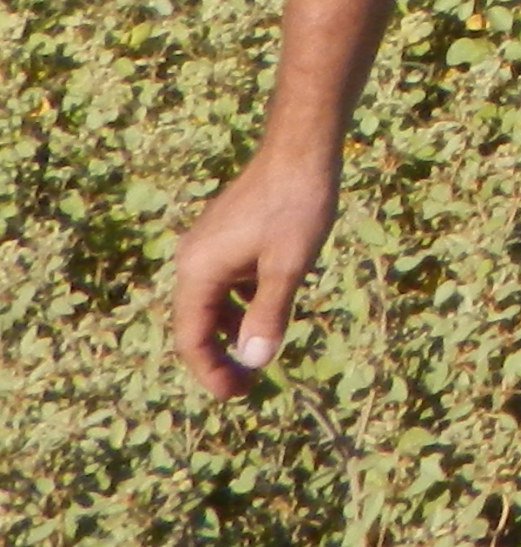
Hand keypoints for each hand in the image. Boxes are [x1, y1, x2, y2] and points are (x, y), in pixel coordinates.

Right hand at [169, 146, 338, 398]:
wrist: (302, 150)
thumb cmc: (298, 206)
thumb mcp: (289, 266)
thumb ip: (270, 314)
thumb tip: (255, 361)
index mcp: (198, 272)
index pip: (192, 338)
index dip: (211, 372)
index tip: (237, 396)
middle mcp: (193, 261)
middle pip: (197, 324)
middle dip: (219, 358)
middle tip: (250, 386)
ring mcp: (208, 248)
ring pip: (213, 305)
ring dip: (233, 333)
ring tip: (261, 357)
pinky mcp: (225, 239)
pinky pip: (226, 284)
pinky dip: (242, 306)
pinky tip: (268, 315)